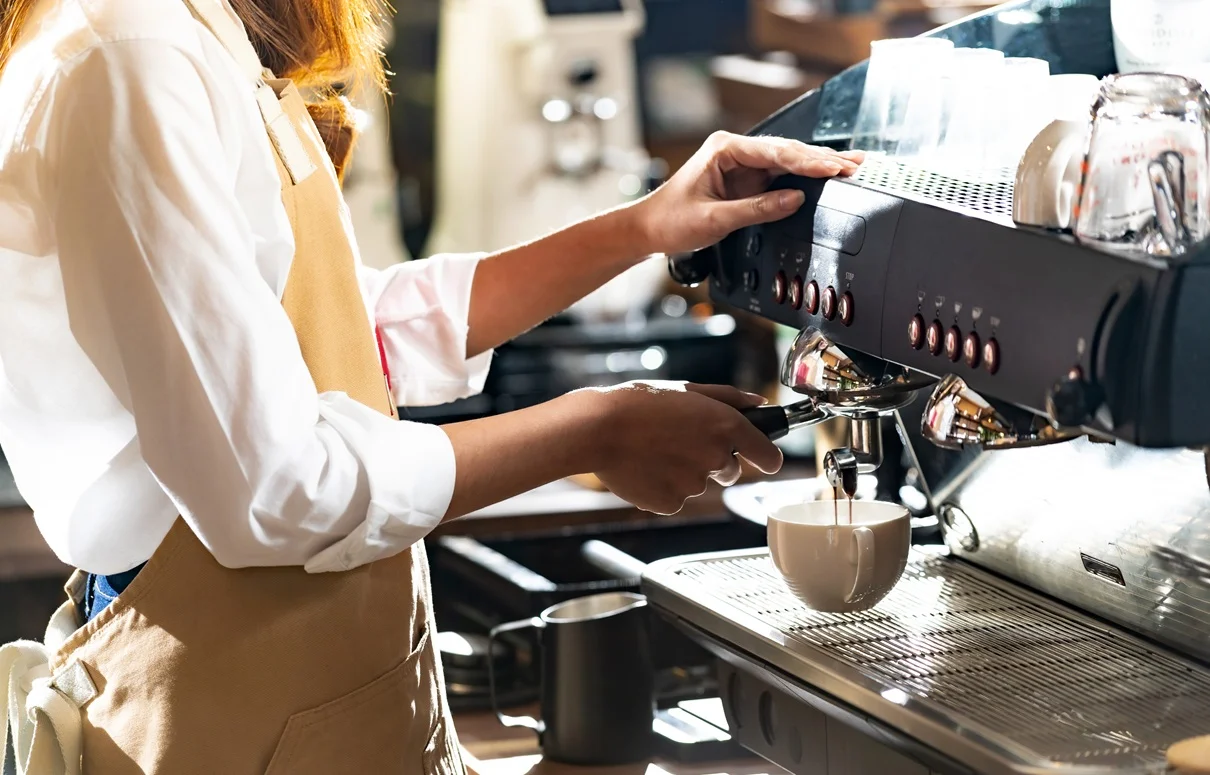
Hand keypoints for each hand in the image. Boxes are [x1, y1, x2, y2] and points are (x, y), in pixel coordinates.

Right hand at [582, 381, 783, 514]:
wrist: (597, 429)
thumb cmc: (638, 404)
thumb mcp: (686, 389)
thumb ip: (729, 397)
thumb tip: (758, 402)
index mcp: (726, 426)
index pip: (769, 455)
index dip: (767, 457)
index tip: (765, 459)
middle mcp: (716, 457)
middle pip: (730, 471)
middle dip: (714, 461)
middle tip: (681, 442)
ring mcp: (694, 484)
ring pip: (698, 483)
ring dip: (683, 471)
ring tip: (654, 450)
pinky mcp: (671, 503)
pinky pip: (675, 499)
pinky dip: (663, 487)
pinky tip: (645, 468)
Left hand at [630, 132, 863, 255]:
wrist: (649, 230)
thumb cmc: (670, 220)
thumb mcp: (714, 219)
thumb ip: (756, 209)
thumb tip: (794, 200)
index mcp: (725, 148)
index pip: (775, 152)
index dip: (807, 161)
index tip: (832, 168)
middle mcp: (737, 151)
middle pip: (788, 151)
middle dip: (822, 159)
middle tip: (853, 165)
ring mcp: (744, 165)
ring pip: (789, 161)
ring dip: (818, 166)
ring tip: (851, 166)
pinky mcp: (748, 181)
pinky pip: (782, 176)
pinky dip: (805, 177)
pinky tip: (827, 175)